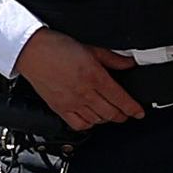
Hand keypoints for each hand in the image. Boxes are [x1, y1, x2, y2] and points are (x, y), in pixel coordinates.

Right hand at [15, 28, 142, 132]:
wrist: (32, 51)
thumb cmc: (58, 47)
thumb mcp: (91, 48)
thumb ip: (112, 59)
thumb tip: (128, 64)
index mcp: (94, 76)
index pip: (120, 98)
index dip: (133, 108)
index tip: (139, 112)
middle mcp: (84, 92)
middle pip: (110, 112)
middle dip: (123, 115)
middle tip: (128, 114)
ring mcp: (71, 102)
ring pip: (96, 120)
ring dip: (107, 119)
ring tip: (111, 115)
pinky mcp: (59, 108)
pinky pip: (78, 124)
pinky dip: (88, 125)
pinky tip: (92, 119)